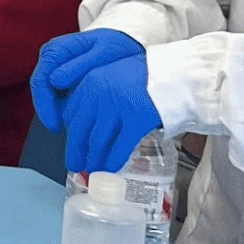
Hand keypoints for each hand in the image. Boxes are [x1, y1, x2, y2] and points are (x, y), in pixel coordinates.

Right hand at [29, 29, 142, 131]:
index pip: (40, 81)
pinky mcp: (68, 78)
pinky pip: (62, 96)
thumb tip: (54, 80)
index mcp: (56, 51)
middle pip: (43, 91)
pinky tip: (81, 122)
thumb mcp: (102, 52)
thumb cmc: (117, 42)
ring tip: (73, 131)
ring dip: (58, 113)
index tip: (54, 123)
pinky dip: (69, 110)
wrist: (128, 38)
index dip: (45, 105)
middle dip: (50, 113)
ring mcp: (58, 69)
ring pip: (51, 95)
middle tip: (61, 132)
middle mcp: (52, 60)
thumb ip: (79, 65)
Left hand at [60, 49, 161, 174]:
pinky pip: (120, 146)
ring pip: (97, 140)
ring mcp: (118, 107)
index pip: (70, 112)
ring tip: (92, 169)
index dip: (70, 131)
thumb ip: (96, 91)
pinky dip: (113, 160)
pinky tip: (110, 168)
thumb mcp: (111, 73)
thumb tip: (87, 118)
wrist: (173, 75)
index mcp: (90, 81)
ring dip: (93, 159)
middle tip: (75, 164)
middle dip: (76, 151)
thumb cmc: (144, 75)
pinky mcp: (137, 119)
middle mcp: (99, 94)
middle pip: (79, 129)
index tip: (73, 142)